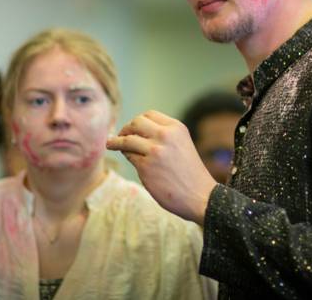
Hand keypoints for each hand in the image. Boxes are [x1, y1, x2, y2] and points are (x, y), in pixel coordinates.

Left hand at [106, 110, 216, 224]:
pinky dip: (126, 156)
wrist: (200, 196)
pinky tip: (127, 158)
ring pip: (128, 139)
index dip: (138, 121)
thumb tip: (135, 133)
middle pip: (136, 123)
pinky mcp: (146, 167)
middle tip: (120, 136)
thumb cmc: (190, 174)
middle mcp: (165, 135)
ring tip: (110, 144)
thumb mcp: (182, 145)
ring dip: (117, 142)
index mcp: (176, 128)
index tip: (132, 128)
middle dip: (125, 129)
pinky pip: (129, 156)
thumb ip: (164, 137)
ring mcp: (155, 151)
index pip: (149, 115)